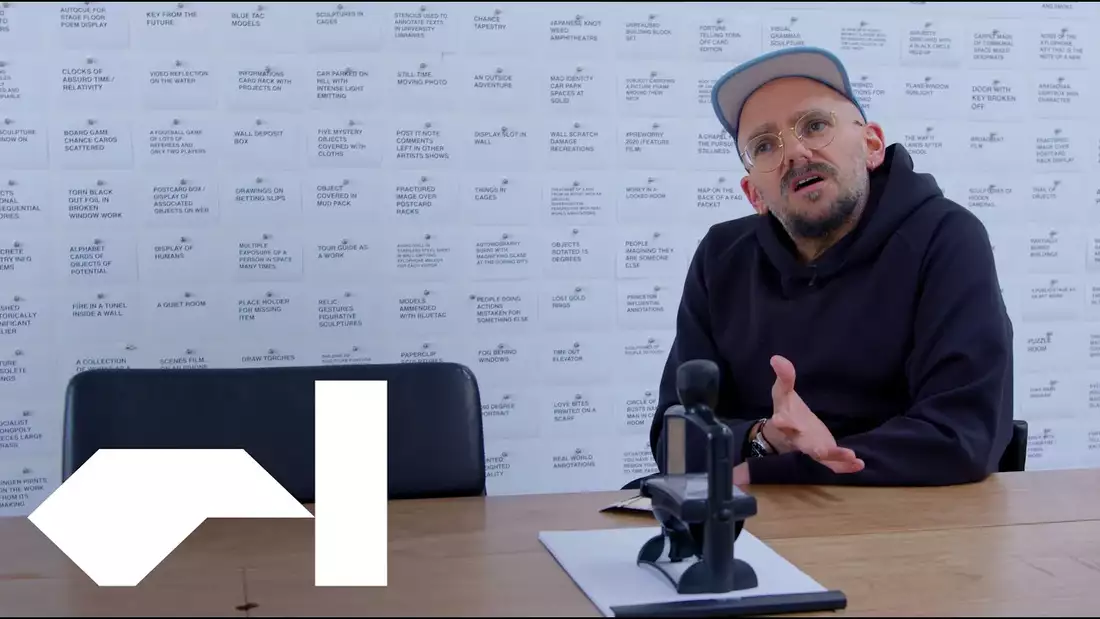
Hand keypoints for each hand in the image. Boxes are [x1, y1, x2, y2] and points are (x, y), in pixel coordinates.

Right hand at [767, 355, 864, 473]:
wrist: (785, 435)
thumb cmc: (786, 410)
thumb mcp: (783, 392)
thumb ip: (784, 377)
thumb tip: (777, 358)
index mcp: (786, 422)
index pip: (782, 421)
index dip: (782, 422)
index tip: (780, 420)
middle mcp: (798, 438)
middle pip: (804, 444)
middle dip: (813, 448)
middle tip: (821, 450)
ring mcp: (812, 449)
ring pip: (822, 457)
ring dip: (835, 457)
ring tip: (851, 456)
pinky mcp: (824, 456)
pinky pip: (833, 465)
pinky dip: (845, 466)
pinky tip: (860, 464)